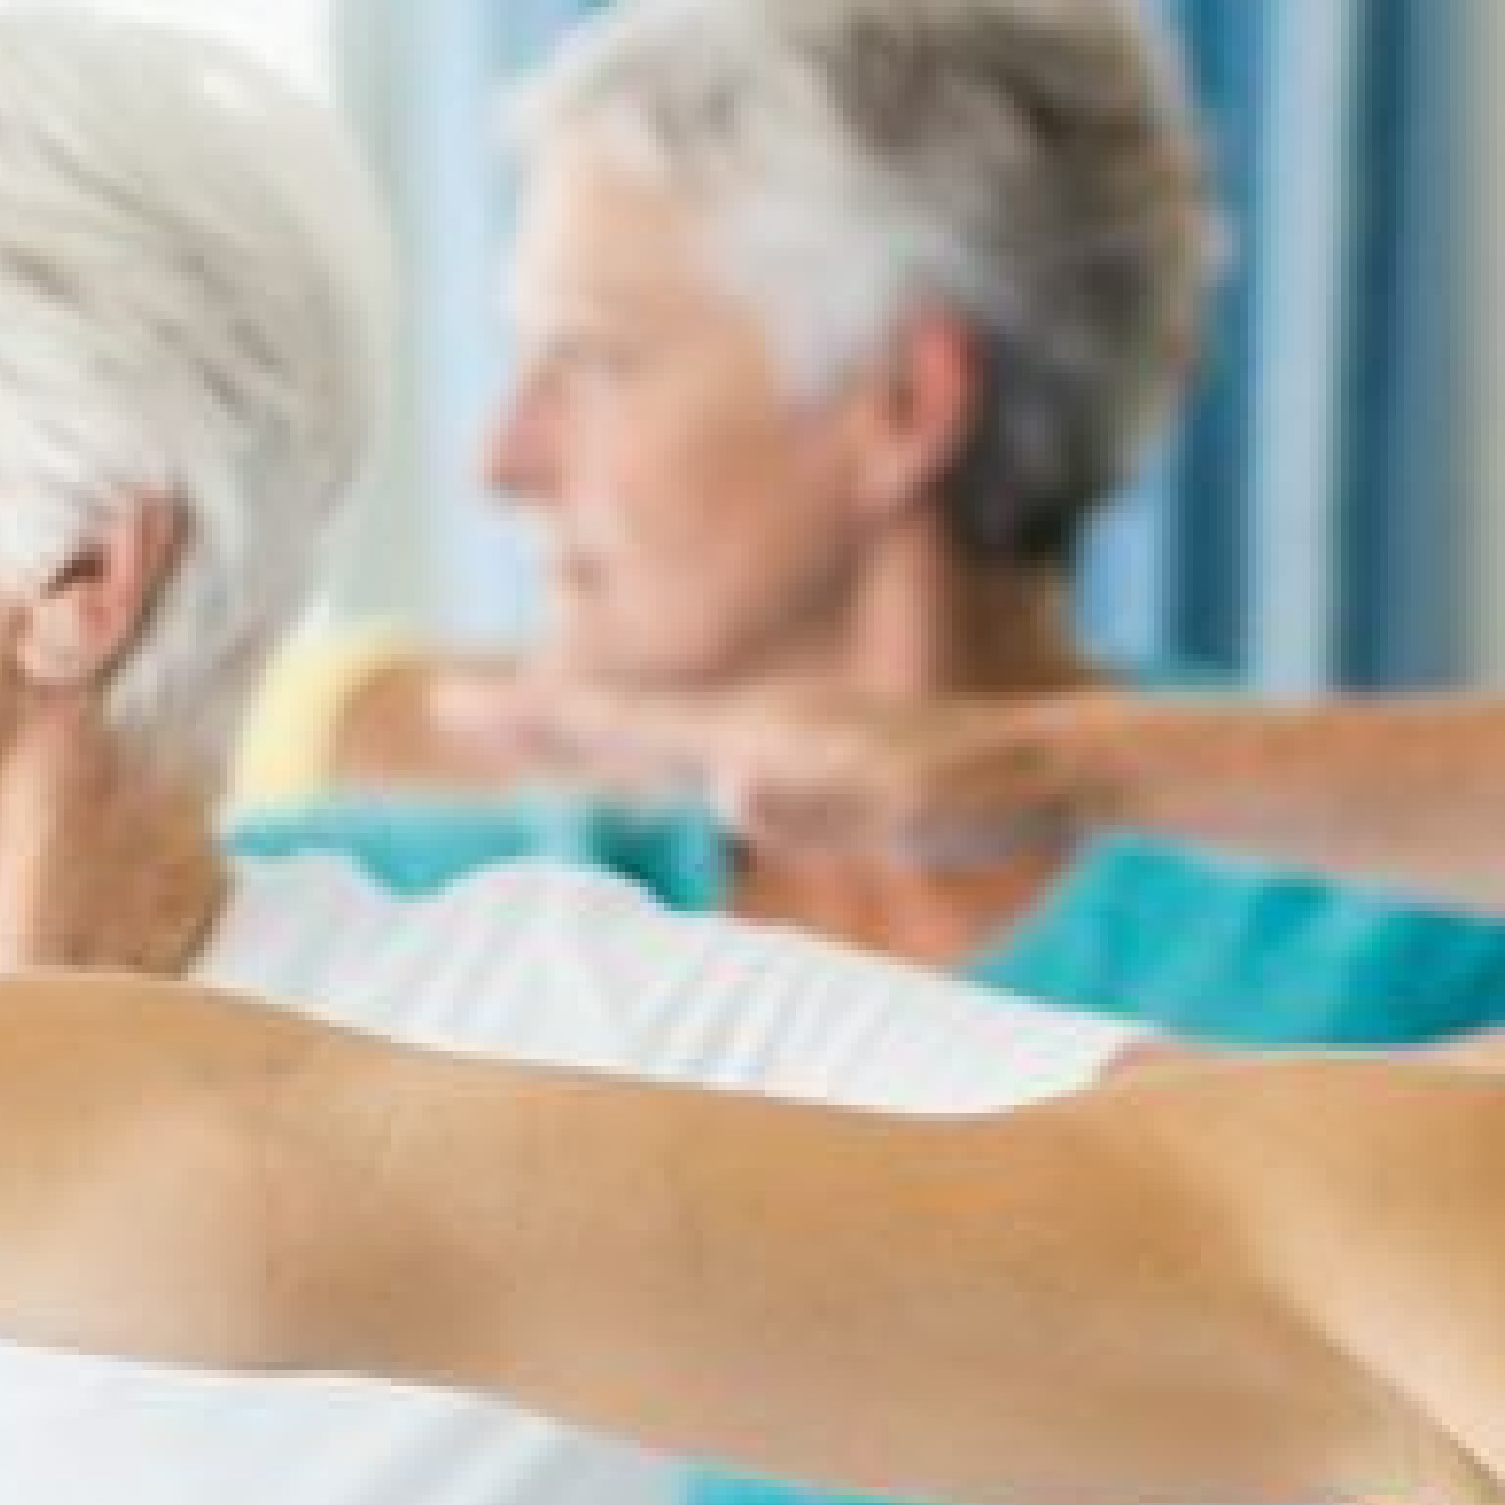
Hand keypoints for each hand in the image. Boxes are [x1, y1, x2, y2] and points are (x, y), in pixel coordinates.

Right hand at [438, 669, 1092, 866]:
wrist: (1056, 762)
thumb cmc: (988, 794)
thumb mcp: (907, 804)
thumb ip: (824, 801)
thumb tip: (727, 784)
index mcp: (762, 736)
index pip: (630, 727)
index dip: (543, 718)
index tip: (452, 700)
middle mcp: (762, 728)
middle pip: (627, 723)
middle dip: (537, 717)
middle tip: (447, 705)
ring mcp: (787, 741)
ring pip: (662, 735)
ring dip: (587, 731)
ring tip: (520, 723)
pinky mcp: (814, 761)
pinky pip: (707, 754)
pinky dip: (653, 753)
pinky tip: (646, 766)